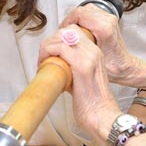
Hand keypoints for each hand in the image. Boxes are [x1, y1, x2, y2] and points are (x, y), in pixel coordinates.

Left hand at [38, 26, 121, 144]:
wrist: (102, 115)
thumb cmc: (92, 102)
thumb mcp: (82, 78)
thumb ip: (72, 67)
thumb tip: (55, 64)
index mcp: (95, 52)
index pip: (74, 31)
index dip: (58, 38)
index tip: (50, 51)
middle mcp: (93, 51)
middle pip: (68, 30)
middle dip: (51, 39)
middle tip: (44, 54)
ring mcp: (88, 57)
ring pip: (62, 36)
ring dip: (47, 45)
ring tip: (43, 60)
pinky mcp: (81, 65)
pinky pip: (60, 48)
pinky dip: (48, 52)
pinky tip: (45, 64)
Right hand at [57, 4, 138, 82]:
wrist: (124, 66)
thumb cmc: (112, 66)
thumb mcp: (90, 60)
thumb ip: (76, 51)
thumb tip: (61, 44)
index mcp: (104, 29)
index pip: (78, 14)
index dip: (67, 21)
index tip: (63, 31)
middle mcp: (108, 21)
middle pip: (81, 10)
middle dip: (70, 20)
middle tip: (65, 31)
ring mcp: (110, 18)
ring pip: (86, 9)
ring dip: (77, 18)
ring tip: (72, 31)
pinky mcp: (109, 19)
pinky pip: (92, 12)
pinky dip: (83, 18)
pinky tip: (81, 29)